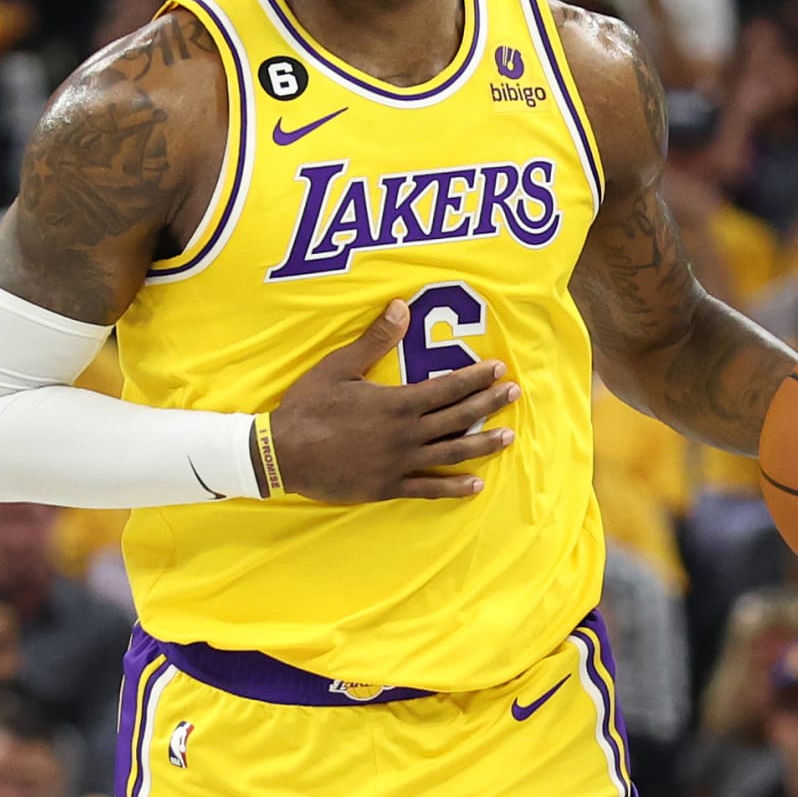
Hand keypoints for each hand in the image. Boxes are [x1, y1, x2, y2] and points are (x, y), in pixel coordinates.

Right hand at [268, 302, 519, 502]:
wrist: (283, 454)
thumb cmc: (307, 408)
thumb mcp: (338, 367)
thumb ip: (375, 340)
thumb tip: (401, 307)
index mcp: (396, 403)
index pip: (447, 388)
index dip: (476, 378)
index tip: (499, 370)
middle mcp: (405, 435)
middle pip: (458, 418)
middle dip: (489, 405)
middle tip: (515, 395)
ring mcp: (399, 463)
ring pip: (451, 454)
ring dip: (482, 445)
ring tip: (508, 438)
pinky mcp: (388, 486)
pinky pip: (428, 489)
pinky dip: (453, 489)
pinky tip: (475, 486)